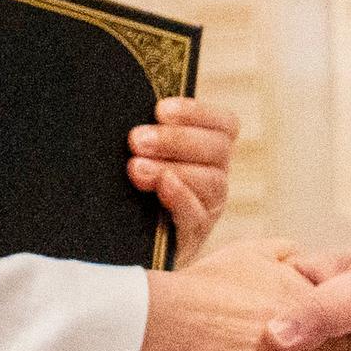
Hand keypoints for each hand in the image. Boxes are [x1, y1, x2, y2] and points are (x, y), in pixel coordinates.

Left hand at [128, 98, 239, 245]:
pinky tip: (161, 185)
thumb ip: (150, 135)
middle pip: (217, 149)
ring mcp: (209, 207)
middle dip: (176, 139)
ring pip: (211, 180)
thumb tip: (137, 119)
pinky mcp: (195, 235)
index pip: (224, 124)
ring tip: (135, 167)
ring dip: (172, 168)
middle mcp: (217, 175)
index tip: (161, 110)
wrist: (125, 241)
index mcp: (210, 149)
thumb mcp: (145, 156)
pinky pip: (196, 214)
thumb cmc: (134, 188)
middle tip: (136, 139)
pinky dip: (180, 196)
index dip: (197, 113)